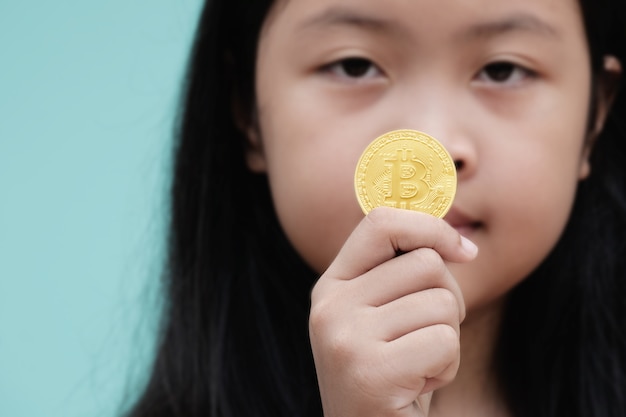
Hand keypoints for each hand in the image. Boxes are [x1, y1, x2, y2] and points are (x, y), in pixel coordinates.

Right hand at [309, 207, 477, 416]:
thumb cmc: (392, 376)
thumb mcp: (384, 318)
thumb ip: (401, 276)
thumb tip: (461, 243)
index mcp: (332, 286)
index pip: (380, 223)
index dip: (430, 227)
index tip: (464, 252)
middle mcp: (330, 306)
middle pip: (426, 263)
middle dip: (449, 300)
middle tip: (428, 338)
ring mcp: (345, 338)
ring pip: (441, 303)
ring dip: (448, 339)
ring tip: (418, 366)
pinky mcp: (370, 372)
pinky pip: (444, 342)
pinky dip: (447, 367)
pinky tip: (418, 386)